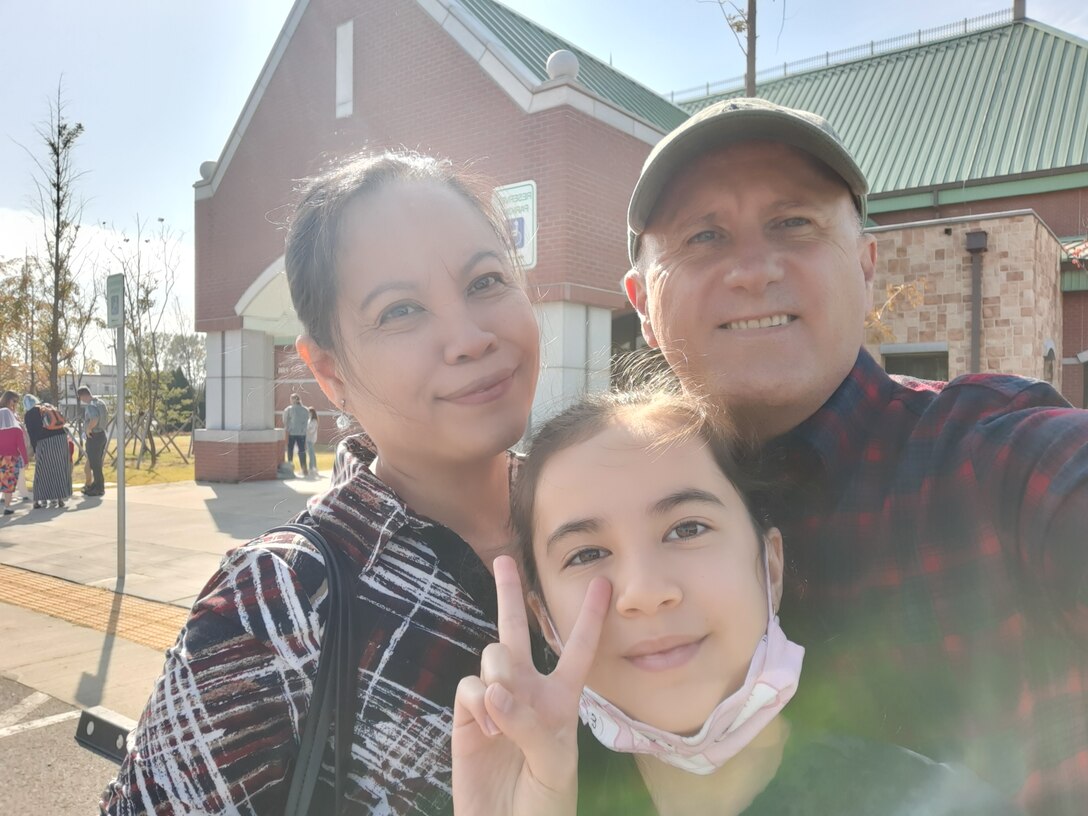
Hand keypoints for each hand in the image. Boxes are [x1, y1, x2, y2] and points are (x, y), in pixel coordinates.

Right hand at [452, 555, 609, 815]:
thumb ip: (529, 722)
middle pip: (518, 632)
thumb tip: (493, 690)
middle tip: (505, 559)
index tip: (603, 582)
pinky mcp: (466, 718)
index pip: (578, 651)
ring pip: (494, 655)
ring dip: (501, 675)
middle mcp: (527, 692)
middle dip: (510, 594)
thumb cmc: (545, 803)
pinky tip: (485, 728)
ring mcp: (494, 703)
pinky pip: (469, 686)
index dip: (590, 618)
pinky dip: (478, 703)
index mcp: (561, 701)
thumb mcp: (555, 764)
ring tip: (503, 715)